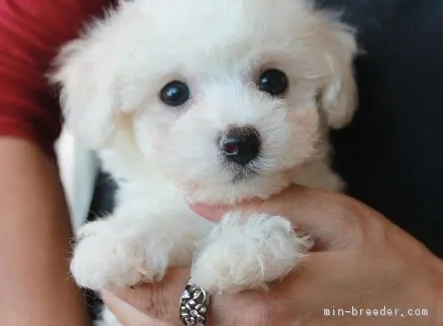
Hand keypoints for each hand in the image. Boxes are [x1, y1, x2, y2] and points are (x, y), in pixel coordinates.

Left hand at [102, 185, 442, 324]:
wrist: (424, 317)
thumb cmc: (383, 264)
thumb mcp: (336, 219)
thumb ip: (272, 208)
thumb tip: (206, 201)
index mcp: (263, 300)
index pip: (179, 295)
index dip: (136, 281)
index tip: (105, 263)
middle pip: (171, 324)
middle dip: (130, 302)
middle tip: (104, 277)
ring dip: (146, 317)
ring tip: (120, 292)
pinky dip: (179, 323)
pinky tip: (165, 307)